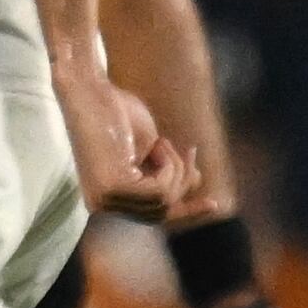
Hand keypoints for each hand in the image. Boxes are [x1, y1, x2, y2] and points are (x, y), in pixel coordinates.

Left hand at [54, 46, 193, 222]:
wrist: (92, 90)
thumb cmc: (117, 114)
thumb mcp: (150, 146)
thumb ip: (168, 169)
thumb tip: (199, 182)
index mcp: (105, 199)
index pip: (152, 216)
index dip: (186, 211)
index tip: (215, 204)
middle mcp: (101, 205)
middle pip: (163, 210)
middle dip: (183, 178)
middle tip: (190, 149)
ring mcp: (103, 199)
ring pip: (165, 200)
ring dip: (174, 167)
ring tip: (161, 143)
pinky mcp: (110, 188)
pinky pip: (160, 190)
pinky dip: (168, 165)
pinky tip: (156, 145)